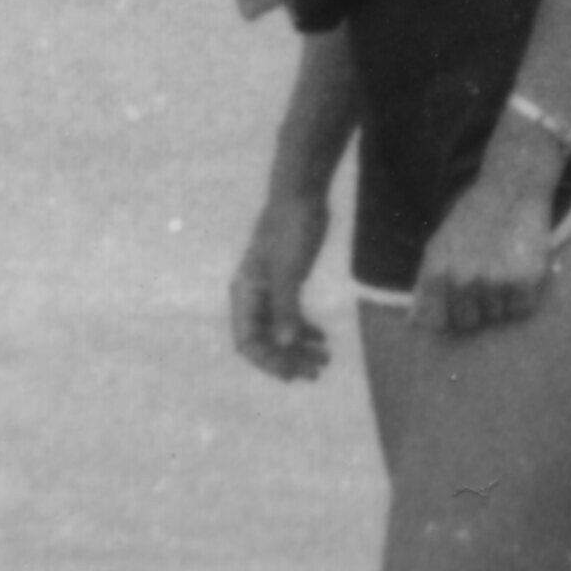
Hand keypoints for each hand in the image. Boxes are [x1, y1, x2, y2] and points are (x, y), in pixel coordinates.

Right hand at [230, 189, 333, 382]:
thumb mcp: (290, 271)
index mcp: (245, 293)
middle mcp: (252, 295)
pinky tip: (323, 340)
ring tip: (325, 361)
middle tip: (316, 373)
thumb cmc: (292, 229)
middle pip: (264, 340)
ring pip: (279, 330)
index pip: (247, 341)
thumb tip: (286, 343)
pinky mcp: (285, 282)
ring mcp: (269, 289)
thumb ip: (286, 307)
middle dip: (288, 359)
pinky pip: (290, 315)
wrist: (301, 195)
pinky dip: (305, 329)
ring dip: (299, 348)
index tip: (293, 375)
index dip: (268, 362)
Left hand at [414, 151, 562, 335]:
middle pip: (467, 323)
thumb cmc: (471, 218)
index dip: (446, 316)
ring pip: (497, 315)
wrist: (511, 190)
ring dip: (501, 299)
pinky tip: (519, 270)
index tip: (455, 305)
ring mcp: (496, 282)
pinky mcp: (526, 281)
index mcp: (438, 273)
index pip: (436, 323)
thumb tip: (413, 323)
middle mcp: (464, 280)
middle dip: (475, 307)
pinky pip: (522, 308)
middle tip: (483, 278)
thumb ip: (424, 285)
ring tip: (502, 267)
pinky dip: (523, 295)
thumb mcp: (437, 246)